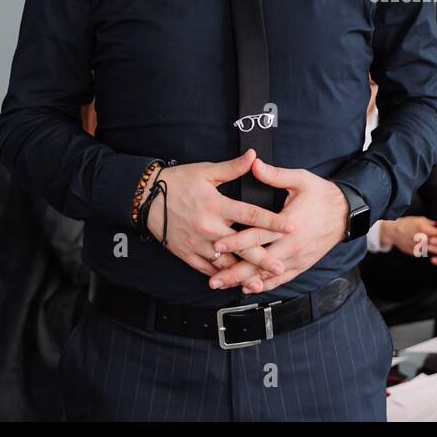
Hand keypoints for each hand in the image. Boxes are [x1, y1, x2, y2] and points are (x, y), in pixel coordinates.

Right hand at [146, 150, 293, 280]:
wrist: (146, 198)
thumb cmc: (178, 182)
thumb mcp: (206, 171)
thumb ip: (232, 167)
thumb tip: (254, 156)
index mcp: (216, 205)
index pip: (251, 215)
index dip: (273, 221)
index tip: (291, 227)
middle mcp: (209, 227)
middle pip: (241, 246)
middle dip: (262, 259)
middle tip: (280, 266)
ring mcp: (197, 243)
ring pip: (224, 263)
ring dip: (243, 272)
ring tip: (260, 280)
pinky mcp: (186, 253)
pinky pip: (207, 269)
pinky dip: (221, 275)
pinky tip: (234, 280)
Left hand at [206, 159, 348, 293]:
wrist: (346, 213)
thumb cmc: (322, 195)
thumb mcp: (301, 180)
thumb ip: (275, 175)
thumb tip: (253, 163)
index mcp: (290, 223)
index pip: (258, 235)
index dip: (236, 241)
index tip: (217, 245)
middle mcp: (293, 244)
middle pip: (259, 261)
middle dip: (235, 270)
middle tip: (214, 278)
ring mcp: (297, 257)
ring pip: (267, 274)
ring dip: (244, 280)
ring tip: (224, 285)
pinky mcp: (301, 264)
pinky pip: (280, 279)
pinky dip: (264, 284)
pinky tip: (248, 287)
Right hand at [389, 216, 436, 255]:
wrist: (393, 231)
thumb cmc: (407, 223)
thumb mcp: (420, 219)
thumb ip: (431, 224)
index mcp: (420, 227)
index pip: (436, 233)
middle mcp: (417, 237)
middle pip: (433, 242)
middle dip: (436, 241)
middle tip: (436, 239)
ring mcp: (414, 245)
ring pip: (428, 248)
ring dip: (430, 246)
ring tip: (426, 240)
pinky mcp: (412, 252)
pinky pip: (422, 252)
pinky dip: (423, 249)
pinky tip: (419, 244)